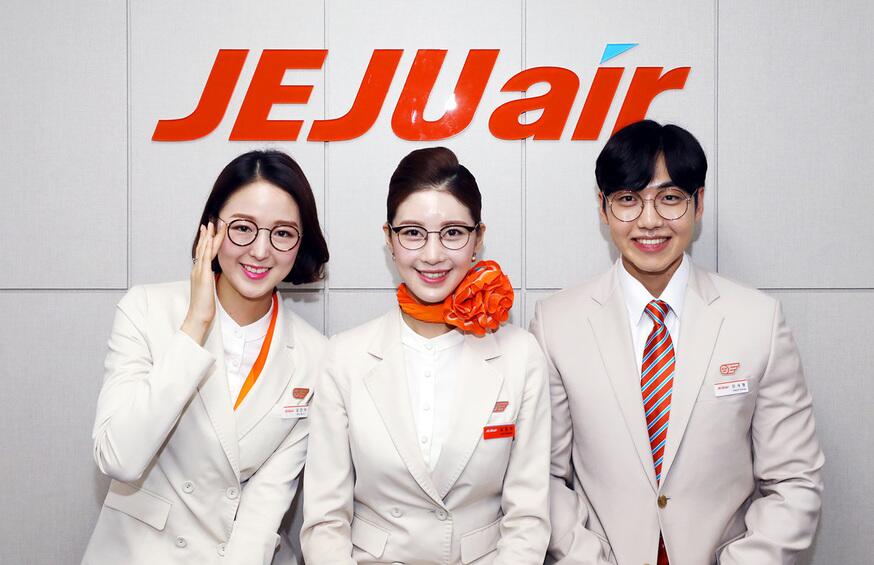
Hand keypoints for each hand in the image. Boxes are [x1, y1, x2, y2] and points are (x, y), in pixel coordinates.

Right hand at [181, 220, 225, 344]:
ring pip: (204, 250)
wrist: (198, 315)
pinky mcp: (203, 276)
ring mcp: (199, 271)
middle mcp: (197, 269)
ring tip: (213, 225)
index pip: (204, 252)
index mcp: (199, 272)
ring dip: (209, 236)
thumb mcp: (208, 290)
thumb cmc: (204, 306)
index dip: (207, 241)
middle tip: (212, 222)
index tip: (210, 231)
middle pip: (203, 247)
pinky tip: (211, 239)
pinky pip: (206, 258)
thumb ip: (209, 281)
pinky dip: (208, 247)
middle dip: (208, 234)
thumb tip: (212, 277)